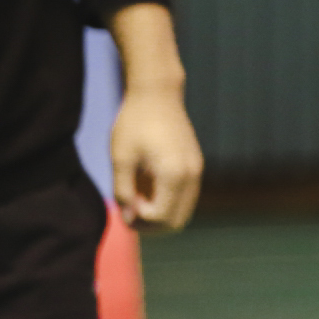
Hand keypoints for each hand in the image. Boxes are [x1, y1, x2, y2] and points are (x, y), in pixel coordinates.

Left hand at [109, 87, 203, 230]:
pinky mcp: (195, 164)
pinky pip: (185, 196)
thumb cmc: (134, 124)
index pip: (160, 218)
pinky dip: (168, 201)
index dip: (138, 220)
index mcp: (173, 175)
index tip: (123, 203)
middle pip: (176, 222)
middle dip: (151, 224)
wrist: (157, 94)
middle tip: (129, 210)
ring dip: (160, 214)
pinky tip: (148, 187)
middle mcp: (191, 175)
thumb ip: (123, 192)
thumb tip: (129, 217)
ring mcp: (196, 170)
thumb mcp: (121, 159)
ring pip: (183, 211)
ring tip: (137, 198)